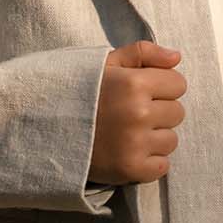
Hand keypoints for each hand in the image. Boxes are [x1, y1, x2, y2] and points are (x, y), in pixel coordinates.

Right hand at [88, 39, 185, 186]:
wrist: (44, 129)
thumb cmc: (78, 93)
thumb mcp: (105, 64)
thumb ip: (142, 53)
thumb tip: (177, 57)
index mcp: (133, 83)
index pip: (179, 84)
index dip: (163, 87)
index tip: (143, 92)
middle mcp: (138, 113)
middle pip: (177, 113)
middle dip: (159, 112)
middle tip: (131, 115)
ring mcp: (135, 144)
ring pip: (171, 140)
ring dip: (154, 138)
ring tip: (128, 135)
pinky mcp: (130, 169)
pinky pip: (161, 166)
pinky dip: (149, 163)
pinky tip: (128, 153)